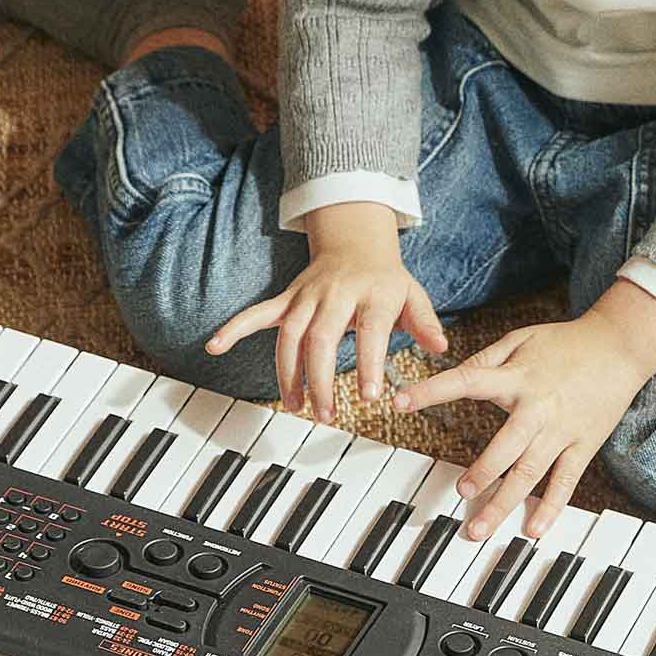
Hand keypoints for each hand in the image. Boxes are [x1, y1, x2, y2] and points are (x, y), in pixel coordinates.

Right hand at [204, 202, 446, 420]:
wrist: (356, 242)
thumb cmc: (386, 280)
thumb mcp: (414, 295)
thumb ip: (425, 322)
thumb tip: (441, 347)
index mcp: (375, 293)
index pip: (372, 330)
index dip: (370, 363)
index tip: (368, 397)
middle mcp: (338, 293)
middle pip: (323, 337)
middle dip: (320, 377)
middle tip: (325, 414)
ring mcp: (308, 295)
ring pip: (291, 333)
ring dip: (288, 371)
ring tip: (294, 406)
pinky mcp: (288, 298)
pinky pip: (258, 311)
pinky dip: (235, 326)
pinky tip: (214, 345)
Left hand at [392, 311, 646, 540]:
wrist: (620, 346)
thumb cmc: (566, 341)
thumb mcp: (522, 339)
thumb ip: (488, 359)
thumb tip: (459, 374)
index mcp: (517, 377)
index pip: (467, 382)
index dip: (431, 391)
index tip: (400, 402)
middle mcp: (537, 407)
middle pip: (506, 447)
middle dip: (483, 473)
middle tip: (461, 493)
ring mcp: (562, 430)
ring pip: (531, 473)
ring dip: (505, 502)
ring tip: (479, 527)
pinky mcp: (583, 445)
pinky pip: (565, 482)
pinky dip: (551, 507)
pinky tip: (533, 529)